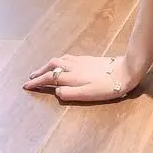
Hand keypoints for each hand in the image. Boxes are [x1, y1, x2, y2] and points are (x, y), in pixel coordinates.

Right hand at [24, 55, 139, 101]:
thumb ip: (69, 93)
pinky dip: (60, 60)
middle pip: (52, 65)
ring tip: (44, 69)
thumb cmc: (108, 86)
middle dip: (40, 71)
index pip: (49, 78)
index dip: (36, 82)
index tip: (26, 85)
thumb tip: (55, 91)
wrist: (127, 70)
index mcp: (72, 77)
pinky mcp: (90, 58)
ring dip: (49, 64)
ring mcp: (82, 61)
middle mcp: (74, 67)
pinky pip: (69, 57)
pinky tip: (64, 62)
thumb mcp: (87, 94)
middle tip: (31, 76)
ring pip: (60, 59)